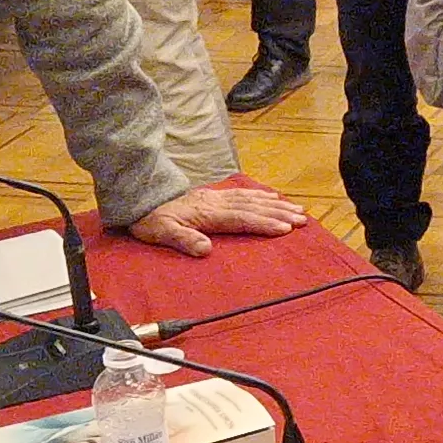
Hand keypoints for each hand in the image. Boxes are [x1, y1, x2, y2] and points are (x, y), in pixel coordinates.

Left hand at [124, 181, 311, 256]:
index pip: (241, 218)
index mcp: (206, 213)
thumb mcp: (160, 233)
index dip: (263, 224)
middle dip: (279, 214)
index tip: (285, 229)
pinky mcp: (213, 195)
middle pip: (253, 207)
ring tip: (296, 209)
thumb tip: (206, 249)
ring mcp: (216, 197)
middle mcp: (215, 202)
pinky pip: (243, 193)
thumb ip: (183, 239)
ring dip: (275, 205)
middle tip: (302, 220)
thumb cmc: (149, 219)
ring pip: (251, 199)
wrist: (139, 197)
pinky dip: (260, 195)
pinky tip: (271, 197)